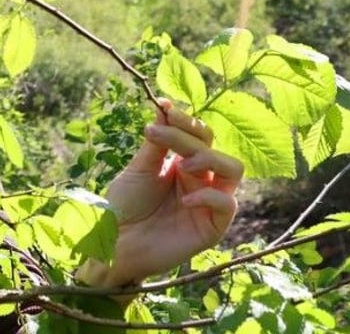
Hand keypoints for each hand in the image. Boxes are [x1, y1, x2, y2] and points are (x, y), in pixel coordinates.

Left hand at [84, 99, 243, 286]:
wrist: (115, 242)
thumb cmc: (124, 206)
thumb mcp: (139, 169)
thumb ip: (157, 142)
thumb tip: (165, 106)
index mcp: (182, 162)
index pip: (198, 134)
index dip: (185, 119)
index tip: (164, 107)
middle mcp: (199, 178)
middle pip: (212, 145)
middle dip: (188, 135)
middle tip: (158, 134)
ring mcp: (208, 202)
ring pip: (234, 169)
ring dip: (211, 159)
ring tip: (183, 165)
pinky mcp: (212, 227)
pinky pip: (228, 204)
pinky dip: (210, 196)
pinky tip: (185, 199)